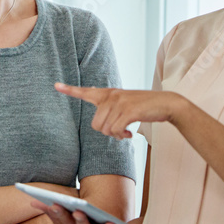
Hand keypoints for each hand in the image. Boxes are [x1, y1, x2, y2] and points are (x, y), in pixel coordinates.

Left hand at [54, 83, 180, 138]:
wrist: (166, 104)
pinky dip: (122, 136)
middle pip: (96, 124)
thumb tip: (92, 90)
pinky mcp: (128, 111)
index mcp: (109, 93)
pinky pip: (116, 131)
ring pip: (106, 129)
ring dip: (116, 135)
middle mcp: (112, 96)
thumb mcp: (125, 101)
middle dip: (107, 133)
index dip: (70, 90)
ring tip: (126, 132)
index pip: (86, 91)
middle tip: (120, 132)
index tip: (56, 86)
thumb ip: (109, 100)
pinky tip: (130, 134)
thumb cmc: (145, 106)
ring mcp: (120, 102)